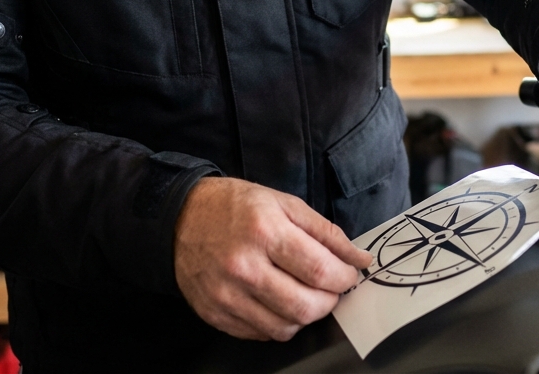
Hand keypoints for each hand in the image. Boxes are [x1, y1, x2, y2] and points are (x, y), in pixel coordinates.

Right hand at [173, 177, 373, 340]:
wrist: (180, 218)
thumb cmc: (235, 207)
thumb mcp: (283, 203)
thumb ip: (325, 231)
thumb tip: (359, 258)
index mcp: (264, 231)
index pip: (319, 270)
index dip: (344, 278)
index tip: (350, 274)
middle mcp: (243, 266)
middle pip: (305, 306)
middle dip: (330, 301)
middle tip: (331, 287)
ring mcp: (226, 295)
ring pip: (285, 328)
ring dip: (306, 315)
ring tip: (304, 293)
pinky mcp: (215, 314)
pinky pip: (260, 334)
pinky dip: (278, 322)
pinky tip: (277, 300)